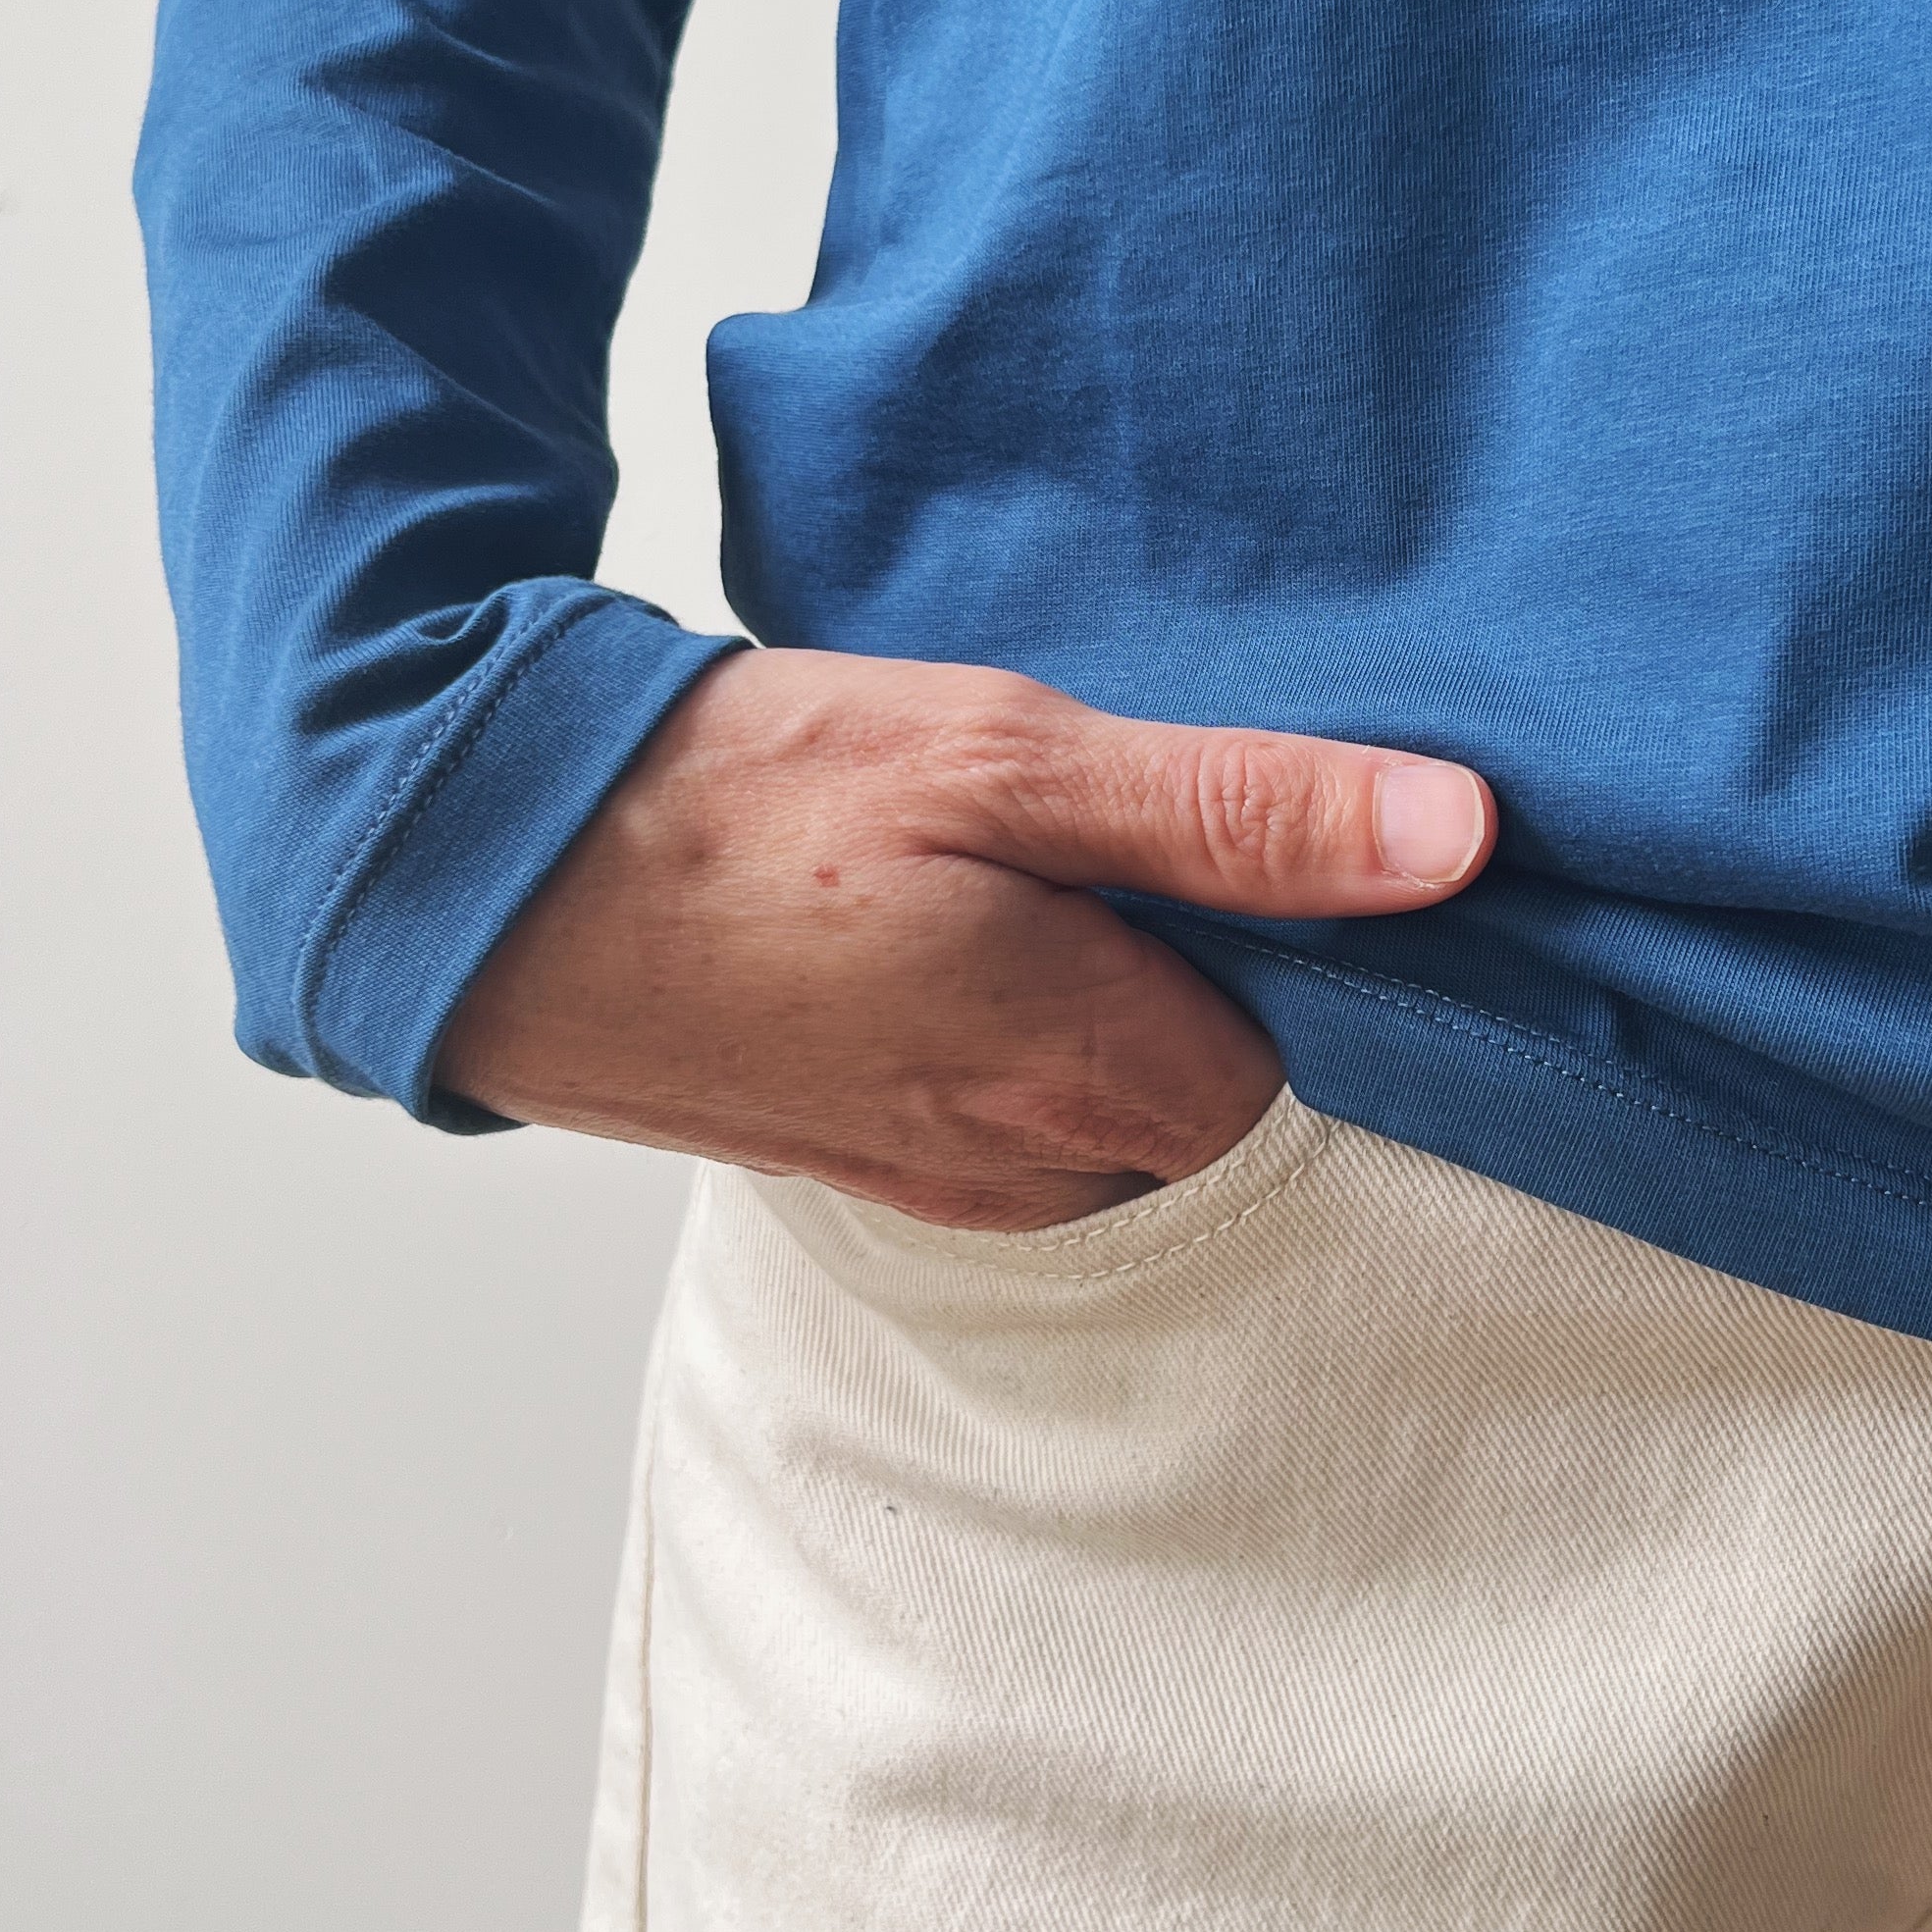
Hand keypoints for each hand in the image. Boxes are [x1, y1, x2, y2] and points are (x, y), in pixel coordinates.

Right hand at [434, 647, 1495, 1225]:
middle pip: (1220, 1085)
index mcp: (1095, 1075)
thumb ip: (1231, 812)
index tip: (1272, 829)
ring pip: (1111, 1098)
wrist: (473, 879)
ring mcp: (943, 1177)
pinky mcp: (868, 1156)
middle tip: (1142, 822)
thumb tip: (1458, 838)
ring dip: (1106, 991)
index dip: (1324, 938)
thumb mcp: (999, 755)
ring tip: (1037, 854)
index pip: (1329, 1053)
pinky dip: (1013, 1020)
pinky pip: (1010, 1107)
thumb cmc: (730, 806)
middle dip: (1218, 970)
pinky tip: (955, 912)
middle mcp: (1035, 1168)